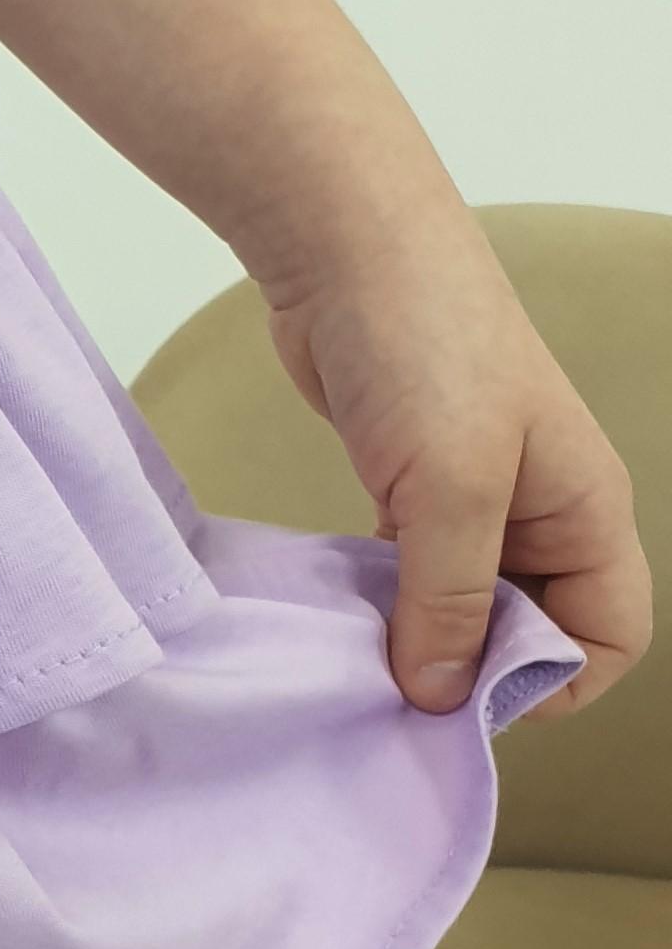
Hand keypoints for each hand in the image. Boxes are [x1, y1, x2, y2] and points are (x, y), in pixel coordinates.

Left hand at [260, 208, 649, 721]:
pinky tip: (340, 615)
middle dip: (476, 666)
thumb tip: (441, 697)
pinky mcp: (410, 483)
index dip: (553, 682)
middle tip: (397, 688)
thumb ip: (450, 599)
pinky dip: (384, 597)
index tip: (469, 699)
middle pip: (533, 628)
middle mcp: (543, 511)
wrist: (350, 250)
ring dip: (419, 634)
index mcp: (586, 512)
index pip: (607, 635)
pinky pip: (411, 568)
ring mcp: (476, 496)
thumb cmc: (426, 351)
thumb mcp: (451, 489)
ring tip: (360, 657)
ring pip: (464, 601)